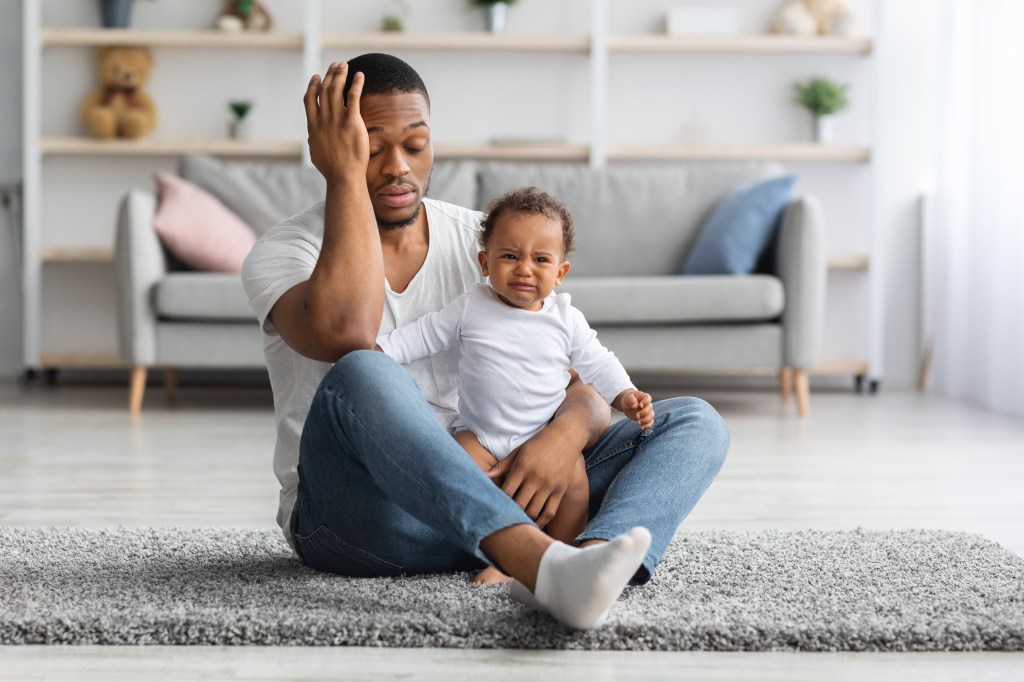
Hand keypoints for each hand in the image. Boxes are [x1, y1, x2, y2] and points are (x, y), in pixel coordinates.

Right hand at [303, 62, 368, 182]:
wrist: (344, 176)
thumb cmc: (331, 168)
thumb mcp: (315, 153)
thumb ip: (314, 140)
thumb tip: (312, 136)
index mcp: (313, 126)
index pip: (310, 99)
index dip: (313, 85)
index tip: (317, 76)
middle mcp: (323, 120)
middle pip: (324, 90)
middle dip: (330, 74)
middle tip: (336, 65)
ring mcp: (337, 120)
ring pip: (336, 90)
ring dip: (340, 75)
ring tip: (345, 65)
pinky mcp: (352, 122)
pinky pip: (353, 97)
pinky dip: (356, 84)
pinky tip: (360, 75)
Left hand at [487, 424, 581, 529]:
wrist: (566, 437)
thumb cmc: (538, 443)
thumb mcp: (519, 451)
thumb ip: (502, 466)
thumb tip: (484, 476)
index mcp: (522, 467)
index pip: (506, 491)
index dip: (499, 501)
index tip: (495, 505)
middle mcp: (535, 478)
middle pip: (519, 504)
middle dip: (511, 512)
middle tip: (505, 516)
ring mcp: (549, 485)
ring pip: (533, 511)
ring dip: (524, 519)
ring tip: (517, 521)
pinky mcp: (560, 490)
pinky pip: (550, 512)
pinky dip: (541, 521)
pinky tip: (534, 524)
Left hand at [615, 389, 654, 429]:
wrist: (628, 404)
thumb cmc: (628, 399)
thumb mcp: (628, 397)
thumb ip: (631, 399)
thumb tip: (635, 405)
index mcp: (644, 397)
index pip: (648, 399)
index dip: (645, 402)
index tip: (640, 405)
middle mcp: (648, 405)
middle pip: (649, 409)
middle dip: (644, 413)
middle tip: (636, 416)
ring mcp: (648, 412)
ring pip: (651, 416)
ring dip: (645, 420)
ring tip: (638, 422)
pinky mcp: (646, 418)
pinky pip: (650, 423)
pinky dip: (647, 426)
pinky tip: (642, 428)